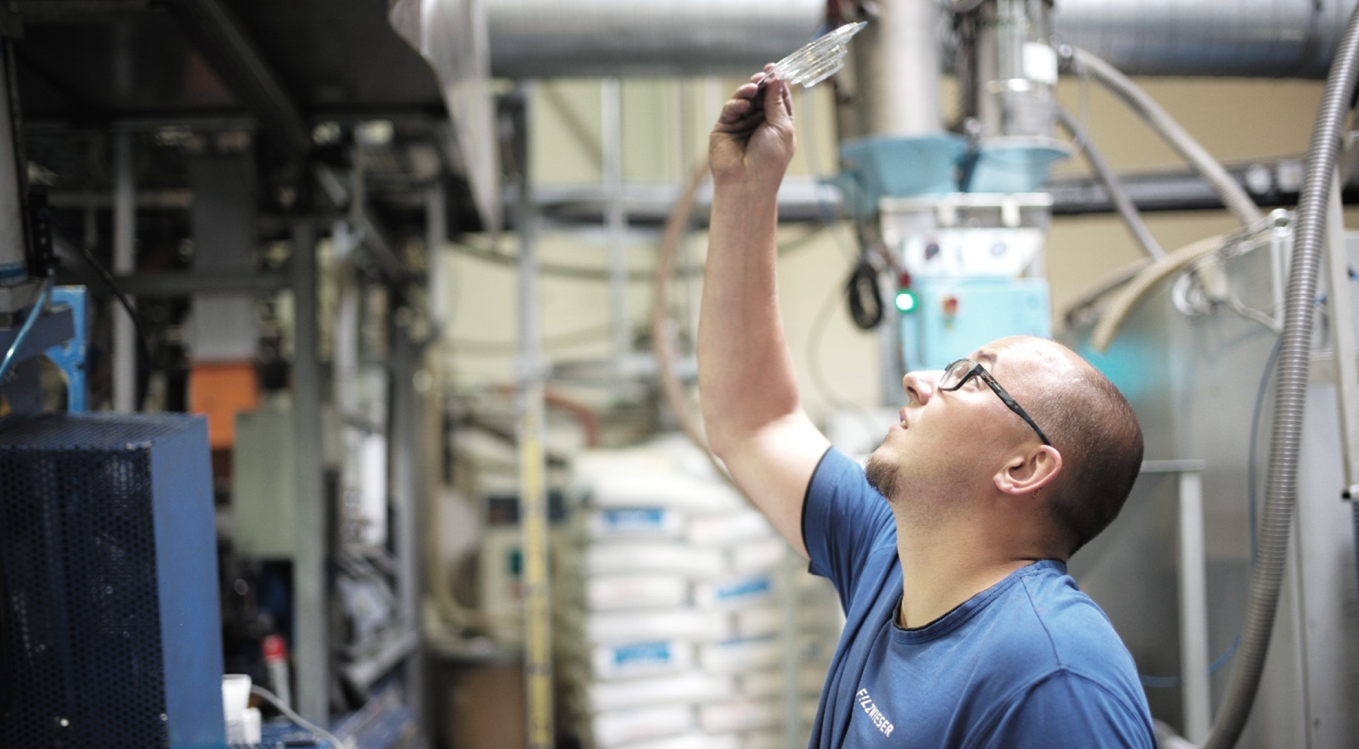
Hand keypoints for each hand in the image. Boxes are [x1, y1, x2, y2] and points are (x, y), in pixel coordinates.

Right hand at [709, 67, 795, 188]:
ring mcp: (742, 123)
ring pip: (745, 98)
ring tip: (752, 88)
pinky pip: (731, 108)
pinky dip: (736, 103)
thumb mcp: (781, 127)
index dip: (777, 82)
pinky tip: (743, 105)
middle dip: (762, 83)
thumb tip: (778, 77)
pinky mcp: (725, 127)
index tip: (775, 69)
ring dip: (749, 91)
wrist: (747, 183)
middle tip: (762, 76)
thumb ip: (777, 101)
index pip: (778, 96)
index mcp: (779, 122)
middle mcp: (760, 121)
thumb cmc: (769, 161)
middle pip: (761, 93)